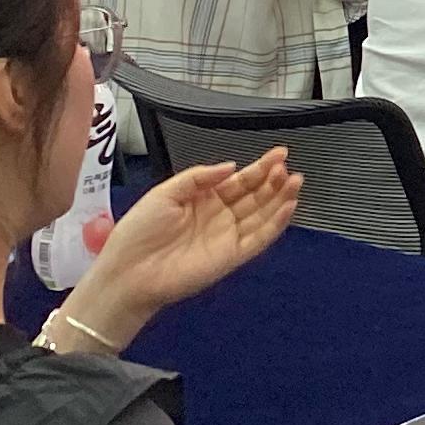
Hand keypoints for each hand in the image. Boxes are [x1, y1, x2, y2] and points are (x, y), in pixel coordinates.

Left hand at [70, 150, 300, 346]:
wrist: (129, 271)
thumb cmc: (140, 230)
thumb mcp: (166, 192)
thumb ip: (200, 177)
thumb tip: (232, 166)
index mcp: (204, 199)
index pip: (239, 181)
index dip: (260, 167)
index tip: (279, 153)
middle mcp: (220, 216)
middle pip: (256, 195)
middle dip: (273, 180)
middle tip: (287, 166)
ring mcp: (228, 237)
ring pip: (263, 215)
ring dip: (281, 198)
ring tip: (296, 181)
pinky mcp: (233, 257)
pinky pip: (260, 239)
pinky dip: (276, 224)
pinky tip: (288, 207)